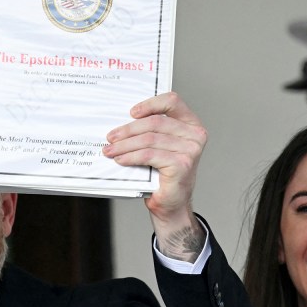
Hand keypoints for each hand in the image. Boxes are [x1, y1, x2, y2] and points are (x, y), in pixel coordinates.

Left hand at [103, 92, 206, 260]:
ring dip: (125, 145)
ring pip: (149, 139)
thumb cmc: (163, 175)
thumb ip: (150, 131)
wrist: (170, 204)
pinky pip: (149, 155)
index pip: (172, 101)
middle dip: (128, 130)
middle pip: (155, 122)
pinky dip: (131, 157)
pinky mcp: (182, 164)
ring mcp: (191, 150)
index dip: (150, 103)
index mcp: (190, 124)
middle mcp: (195, 135)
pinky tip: (121, 159)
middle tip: (111, 137)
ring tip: (110, 150)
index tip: (131, 112)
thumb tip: (121, 123)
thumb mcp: (158, 146)